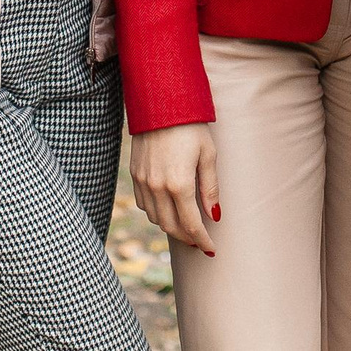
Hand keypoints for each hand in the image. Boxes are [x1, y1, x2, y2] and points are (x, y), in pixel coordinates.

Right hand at [131, 123, 219, 255]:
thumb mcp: (208, 154)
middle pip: (171, 226)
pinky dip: (156, 213)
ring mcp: (143, 181)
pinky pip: (144, 204)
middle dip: (187, 238)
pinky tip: (167, 208)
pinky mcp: (135, 173)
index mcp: (179, 183)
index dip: (202, 240)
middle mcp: (157, 186)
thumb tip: (215, 216)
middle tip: (200, 241)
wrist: (160, 101)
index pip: (191, 224)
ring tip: (186, 226)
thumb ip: (210, 188)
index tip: (211, 249)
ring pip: (155, 218)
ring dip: (171, 226)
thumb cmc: (190, 125)